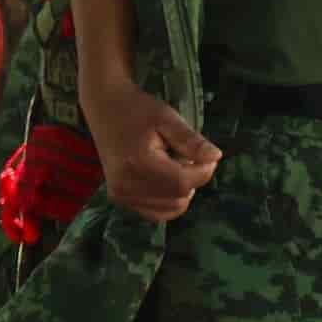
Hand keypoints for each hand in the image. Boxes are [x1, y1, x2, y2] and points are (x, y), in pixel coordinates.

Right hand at [79, 76, 220, 221]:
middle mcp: (126, 185)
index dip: (204, 172)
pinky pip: (156, 213)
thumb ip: (191, 141)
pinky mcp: (119, 199)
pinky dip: (169, 201)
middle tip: (189, 157)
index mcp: (139, 163)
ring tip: (175, 165)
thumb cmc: (138, 109)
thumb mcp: (168, 118)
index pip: (183, 183)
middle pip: (178, 198)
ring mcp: (120, 195)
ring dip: (181, 191)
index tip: (209, 156)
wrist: (105, 108)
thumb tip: (216, 157)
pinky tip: (167, 179)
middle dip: (193, 180)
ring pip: (170, 209)